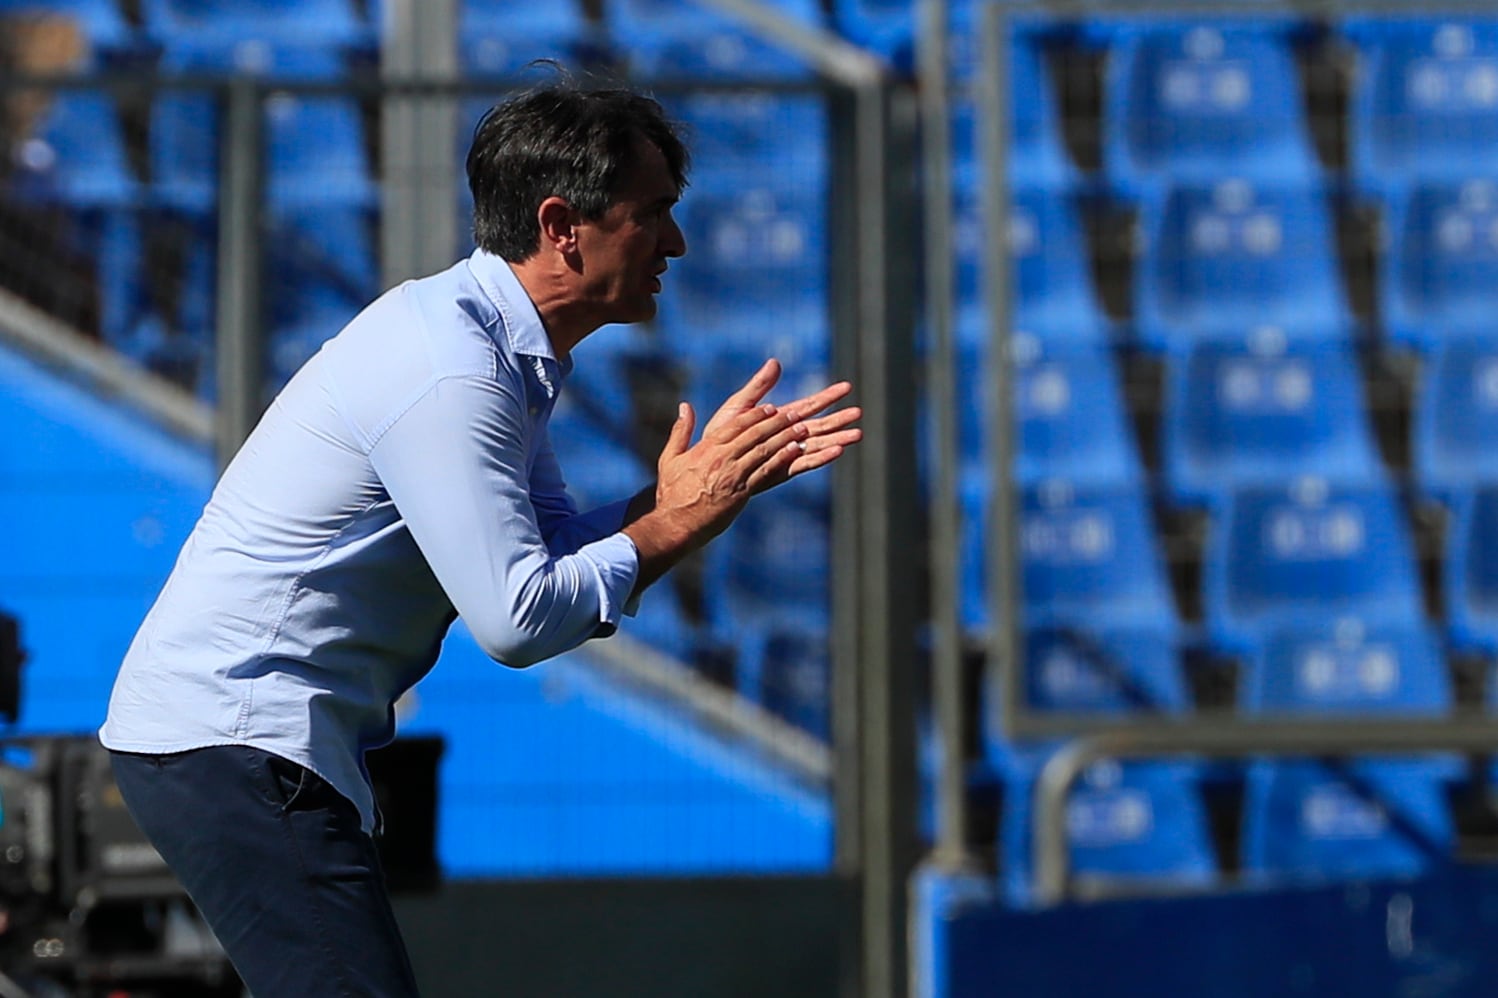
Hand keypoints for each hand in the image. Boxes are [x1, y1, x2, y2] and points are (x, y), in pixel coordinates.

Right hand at [621, 358, 861, 592]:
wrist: (675, 524)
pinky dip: (781, 460)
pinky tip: (795, 452)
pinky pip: (765, 472)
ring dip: (785, 438)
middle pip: (755, 434)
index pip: (736, 425)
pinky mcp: (741, 492)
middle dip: (777, 422)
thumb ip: (680, 431)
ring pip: (764, 451)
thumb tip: (684, 406)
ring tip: (802, 429)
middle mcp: (722, 459)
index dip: (756, 415)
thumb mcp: (670, 459)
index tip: (771, 407)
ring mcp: (733, 475)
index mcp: (707, 448)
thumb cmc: (671, 493)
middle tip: (795, 414)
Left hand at [700, 358, 862, 493]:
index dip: (828, 396)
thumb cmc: (720, 434)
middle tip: (860, 413)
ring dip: (837, 438)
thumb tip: (775, 361)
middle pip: (819, 425)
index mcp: (779, 418)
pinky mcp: (780, 470)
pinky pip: (804, 463)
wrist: (707, 465)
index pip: (809, 404)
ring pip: (816, 444)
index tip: (847, 386)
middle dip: (839, 419)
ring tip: (858, 434)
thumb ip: (758, 386)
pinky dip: (821, 457)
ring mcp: (785, 453)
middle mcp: (786, 435)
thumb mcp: (739, 405)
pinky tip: (838, 451)